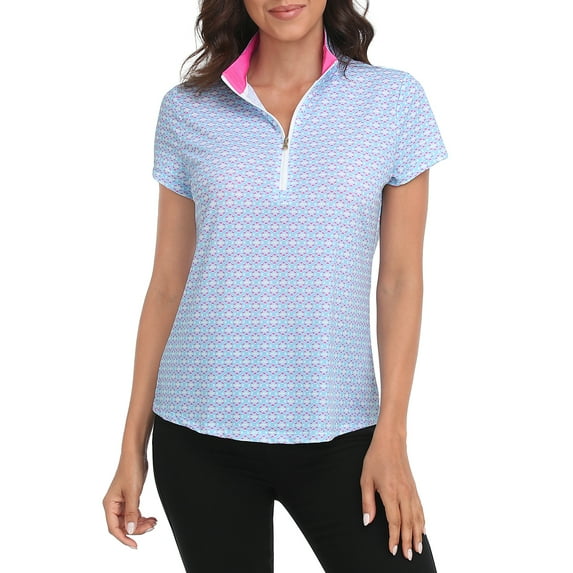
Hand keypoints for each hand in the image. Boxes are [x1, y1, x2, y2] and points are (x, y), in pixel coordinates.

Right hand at [102, 454, 157, 548]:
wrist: (136, 454)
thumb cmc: (130, 469)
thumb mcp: (133, 493)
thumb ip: (132, 512)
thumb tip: (129, 530)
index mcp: (110, 504)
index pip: (114, 528)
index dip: (123, 538)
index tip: (135, 544)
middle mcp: (114, 505)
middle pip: (123, 525)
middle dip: (137, 529)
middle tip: (151, 527)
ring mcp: (122, 502)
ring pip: (129, 520)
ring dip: (141, 523)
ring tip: (153, 522)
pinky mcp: (130, 498)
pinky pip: (134, 513)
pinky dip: (142, 517)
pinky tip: (151, 518)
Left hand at [359, 431, 424, 559]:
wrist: (391, 441)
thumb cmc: (376, 458)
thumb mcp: (365, 479)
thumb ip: (367, 502)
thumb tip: (368, 521)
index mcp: (390, 492)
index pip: (394, 521)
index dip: (394, 537)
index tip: (393, 550)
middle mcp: (403, 493)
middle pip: (408, 522)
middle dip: (408, 541)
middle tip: (409, 555)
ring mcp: (410, 490)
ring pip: (417, 517)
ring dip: (418, 534)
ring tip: (418, 548)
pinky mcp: (414, 487)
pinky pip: (420, 507)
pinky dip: (422, 520)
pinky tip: (423, 529)